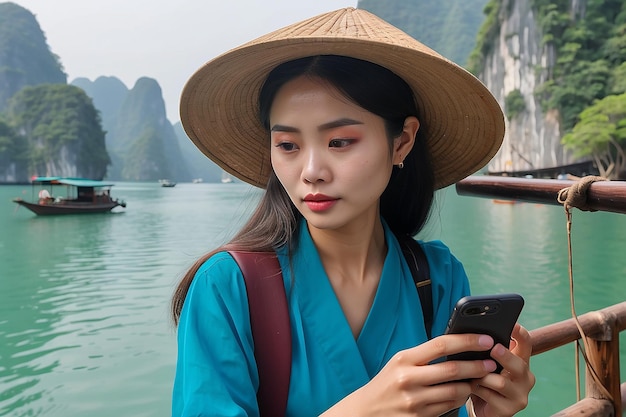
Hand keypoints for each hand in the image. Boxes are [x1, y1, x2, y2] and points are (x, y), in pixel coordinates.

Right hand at [321, 333, 497, 416]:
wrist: (366, 411)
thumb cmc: (387, 383)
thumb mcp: (400, 363)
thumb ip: (424, 356)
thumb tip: (457, 347)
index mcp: (404, 359)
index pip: (441, 344)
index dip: (466, 340)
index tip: (485, 338)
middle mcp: (408, 378)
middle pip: (453, 369)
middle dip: (477, 366)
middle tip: (491, 362)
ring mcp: (414, 400)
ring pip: (455, 391)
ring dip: (471, 385)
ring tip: (479, 379)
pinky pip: (448, 407)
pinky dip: (459, 400)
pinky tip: (462, 394)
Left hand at [469, 324, 535, 416]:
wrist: (484, 409)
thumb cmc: (485, 380)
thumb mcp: (488, 363)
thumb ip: (487, 351)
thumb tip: (473, 334)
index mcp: (521, 362)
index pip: (526, 344)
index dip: (520, 333)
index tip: (513, 324)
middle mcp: (525, 378)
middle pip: (519, 364)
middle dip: (505, 356)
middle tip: (494, 348)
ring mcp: (519, 395)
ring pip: (501, 382)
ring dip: (482, 376)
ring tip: (470, 373)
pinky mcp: (509, 410)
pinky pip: (489, 395)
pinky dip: (476, 389)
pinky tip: (469, 386)